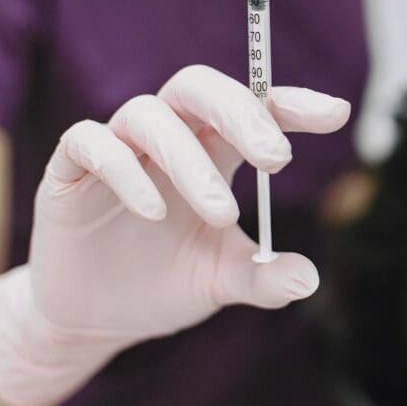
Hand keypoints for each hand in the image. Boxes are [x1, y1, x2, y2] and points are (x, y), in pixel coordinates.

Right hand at [0, 65, 350, 405]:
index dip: (293, 103)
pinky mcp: (69, 170)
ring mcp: (119, 147)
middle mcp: (168, 137)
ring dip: (189, 158)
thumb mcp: (220, 281)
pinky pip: (91, 142)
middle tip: (277, 158)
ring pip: (149, 114)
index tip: (337, 114)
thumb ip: (264, 278)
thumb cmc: (163, 282)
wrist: (94, 316)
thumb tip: (310, 281)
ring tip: (222, 213)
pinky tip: (152, 211)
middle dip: (243, 113)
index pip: (255, 108)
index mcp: (212, 150)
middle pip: (200, 88)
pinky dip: (123, 169)